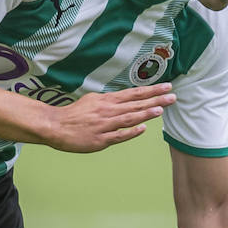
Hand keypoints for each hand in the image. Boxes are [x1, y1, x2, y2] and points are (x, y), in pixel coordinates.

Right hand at [48, 84, 174, 152]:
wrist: (55, 126)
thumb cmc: (74, 115)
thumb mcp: (92, 101)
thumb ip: (109, 101)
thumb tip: (124, 100)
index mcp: (106, 101)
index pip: (133, 94)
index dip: (151, 90)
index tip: (166, 87)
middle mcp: (107, 111)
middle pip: (135, 104)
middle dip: (155, 99)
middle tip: (172, 96)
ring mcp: (104, 125)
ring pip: (128, 118)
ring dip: (145, 113)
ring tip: (161, 109)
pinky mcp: (99, 140)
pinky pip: (117, 136)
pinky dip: (130, 132)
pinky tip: (142, 129)